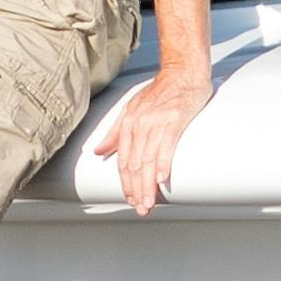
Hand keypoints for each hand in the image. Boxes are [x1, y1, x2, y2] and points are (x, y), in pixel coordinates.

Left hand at [94, 68, 211, 215]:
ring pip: (148, 159)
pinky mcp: (175, 119)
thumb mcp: (132, 110)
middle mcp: (139, 124)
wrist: (182, 72)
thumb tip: (98, 151)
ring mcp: (156, 122)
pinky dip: (163, 162)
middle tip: (140, 209)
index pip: (123, 160)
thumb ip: (115, 133)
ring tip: (150, 203)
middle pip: (134, 163)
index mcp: (128, 123)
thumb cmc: (160, 92)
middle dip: (136, 189)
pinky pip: (166, 144)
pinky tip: (162, 178)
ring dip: (148, 184)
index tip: (129, 199)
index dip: (125, 182)